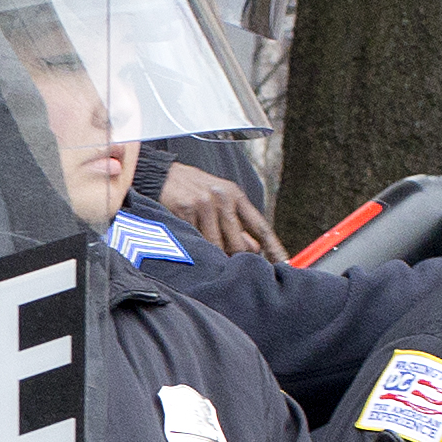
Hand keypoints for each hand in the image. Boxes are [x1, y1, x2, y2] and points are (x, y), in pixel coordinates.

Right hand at [158, 162, 283, 258]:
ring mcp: (204, 204)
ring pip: (218, 247)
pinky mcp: (186, 210)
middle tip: (228, 265)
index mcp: (234, 195)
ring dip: (213, 256)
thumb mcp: (218, 199)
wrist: (158, 175)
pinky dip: (195, 247)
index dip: (273, 247)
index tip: (283, 263)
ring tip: (204, 251)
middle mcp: (223, 198)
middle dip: (236, 260)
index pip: (260, 226)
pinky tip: (188, 239)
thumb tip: (254, 248)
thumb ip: (236, 222)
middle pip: (240, 244)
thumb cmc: (190, 190)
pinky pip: (196, 242)